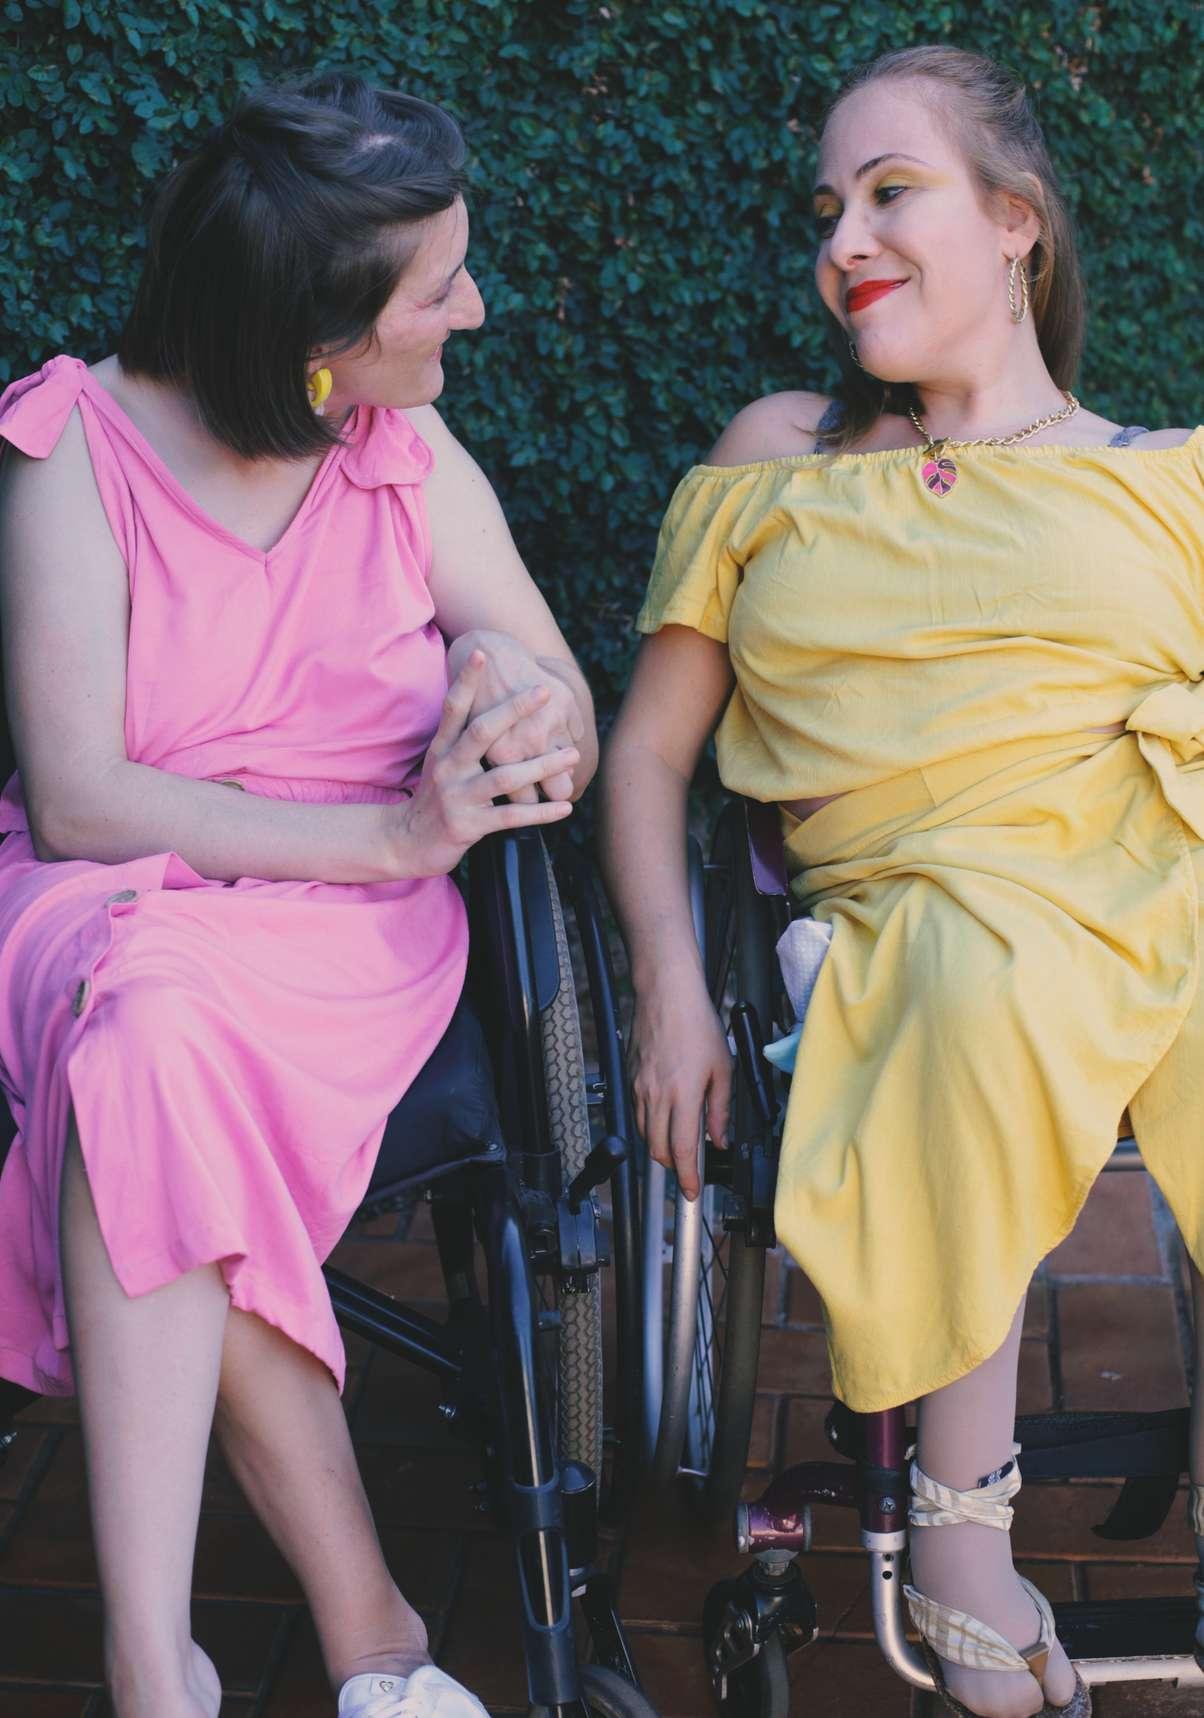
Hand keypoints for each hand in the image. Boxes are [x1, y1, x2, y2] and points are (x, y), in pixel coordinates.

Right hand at [391, 651, 578, 876]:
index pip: (454, 708)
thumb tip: (496, 714)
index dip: (466, 680)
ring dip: (542, 766)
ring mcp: (457, 796)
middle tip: (544, 691)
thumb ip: (464, 742)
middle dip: (514, 710)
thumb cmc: (434, 799)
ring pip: (505, 776)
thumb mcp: (442, 764)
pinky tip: (565, 808)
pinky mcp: (468, 825)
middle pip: (481, 732)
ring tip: (572, 755)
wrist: (403, 843)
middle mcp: (448, 767)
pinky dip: (541, 813)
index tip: (481, 653)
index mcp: (442, 749)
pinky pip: (511, 816)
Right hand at [628, 969, 731, 1200]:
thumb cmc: (696, 1023)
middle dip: (673, 1166)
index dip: (687, 1177)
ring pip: (644, 1134)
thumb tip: (720, 1138)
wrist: (666, 995)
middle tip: (690, 1169)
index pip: (683, 1150)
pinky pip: (637, 1114)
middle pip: (658, 1150)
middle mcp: (656, 1096)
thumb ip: (721, 1109)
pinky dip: (650, 1125)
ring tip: (679, 1143)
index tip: (691, 1191)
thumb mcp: (722, 1068)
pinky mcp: (630, 1079)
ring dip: (660, 1147)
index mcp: (683, 1095)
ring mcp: (639, 1088)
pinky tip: (665, 1117)